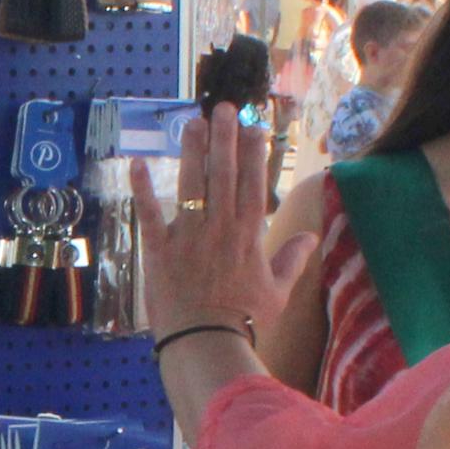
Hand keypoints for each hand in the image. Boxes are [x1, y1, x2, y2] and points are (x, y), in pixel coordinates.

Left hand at [137, 103, 276, 340]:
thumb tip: (312, 237)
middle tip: (223, 108)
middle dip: (224, 137)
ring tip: (192, 122)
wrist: (206, 339)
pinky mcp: (159, 248)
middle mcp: (220, 225)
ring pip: (191, 183)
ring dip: (191, 150)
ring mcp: (188, 234)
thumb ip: (293, 259)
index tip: (254, 127)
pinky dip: (141, 189)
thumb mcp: (277, 291)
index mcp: (248, 233)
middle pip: (223, 172)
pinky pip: (148, 213)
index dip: (254, 151)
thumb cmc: (244, 318)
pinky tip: (137, 163)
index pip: (253, 182)